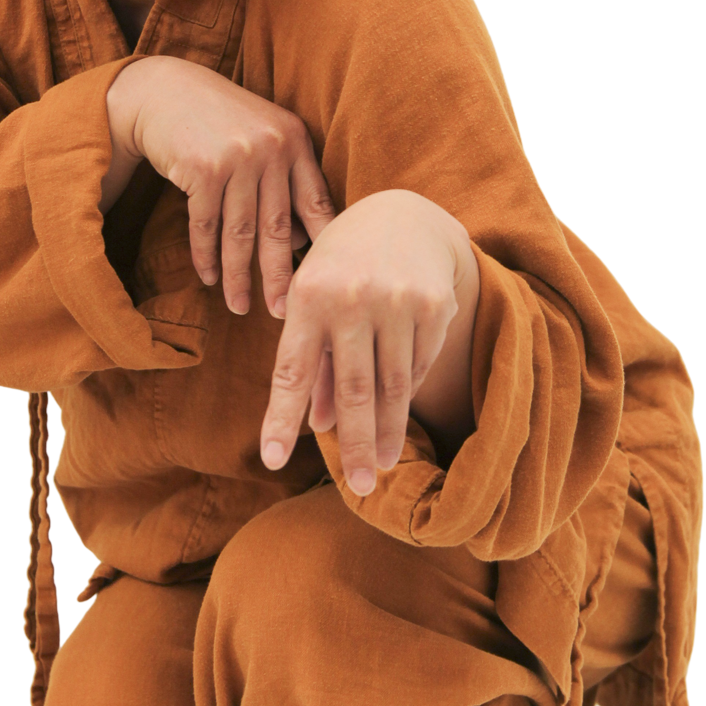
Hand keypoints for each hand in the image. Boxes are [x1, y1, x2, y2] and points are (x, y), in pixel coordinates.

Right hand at [108, 56, 338, 315]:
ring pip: (240, 233)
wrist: (164, 91)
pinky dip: (206, 256)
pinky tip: (209, 278)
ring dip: (238, 276)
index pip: (318, 203)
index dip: (324, 247)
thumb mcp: (263, 138)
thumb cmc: (221, 123)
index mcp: (296, 141)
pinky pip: (207, 226)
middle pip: (279, 227)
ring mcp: (237, 158)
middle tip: (285, 313)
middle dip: (281, 276)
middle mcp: (272, 147)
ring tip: (240, 307)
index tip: (324, 283)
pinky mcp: (202, 169)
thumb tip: (300, 243)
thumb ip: (285, 182)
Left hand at [259, 191, 462, 495]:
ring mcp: (397, 302)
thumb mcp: (314, 300)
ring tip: (382, 466)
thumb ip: (314, 361)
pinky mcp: (433, 306)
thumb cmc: (342, 268)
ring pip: (393, 385)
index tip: (272, 459)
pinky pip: (419, 364)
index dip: (281, 418)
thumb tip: (319, 425)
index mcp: (308, 298)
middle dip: (356, 444)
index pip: (291, 370)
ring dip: (389, 432)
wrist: (403, 217)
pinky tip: (400, 413)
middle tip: (358, 488)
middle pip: (354, 389)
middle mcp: (352, 299)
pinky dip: (407, 392)